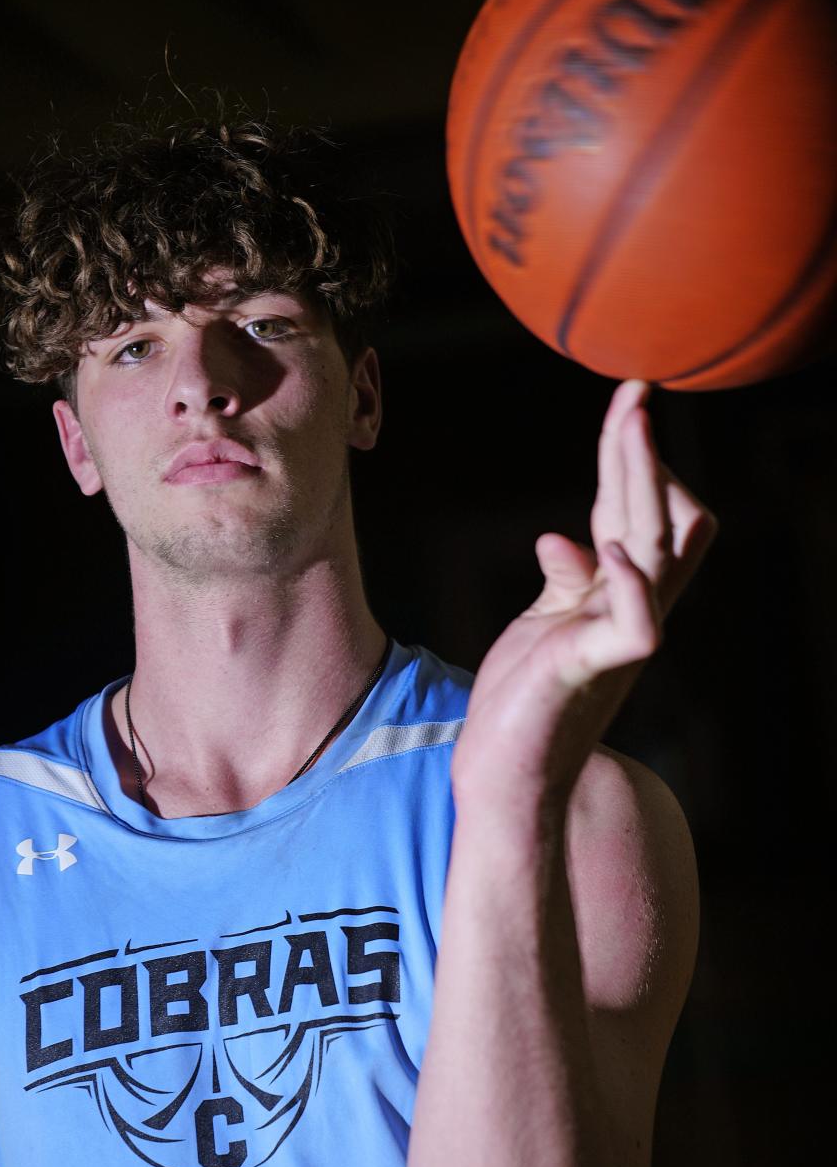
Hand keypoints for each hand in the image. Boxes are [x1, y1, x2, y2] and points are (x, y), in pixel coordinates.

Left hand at [451, 379, 716, 811]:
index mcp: (615, 595)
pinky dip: (627, 585)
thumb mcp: (545, 625)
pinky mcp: (587, 670)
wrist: (508, 774)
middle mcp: (627, 610)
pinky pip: (636, 628)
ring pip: (654, 551)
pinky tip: (602, 546)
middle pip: (659, 518)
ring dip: (642, 485)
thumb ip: (566, 581)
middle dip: (644, 453)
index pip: (640, 514)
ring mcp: (614, 639)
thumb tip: (562, 536)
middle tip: (636, 392)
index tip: (627, 405)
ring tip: (629, 425)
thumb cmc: (525, 700)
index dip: (636, 460)